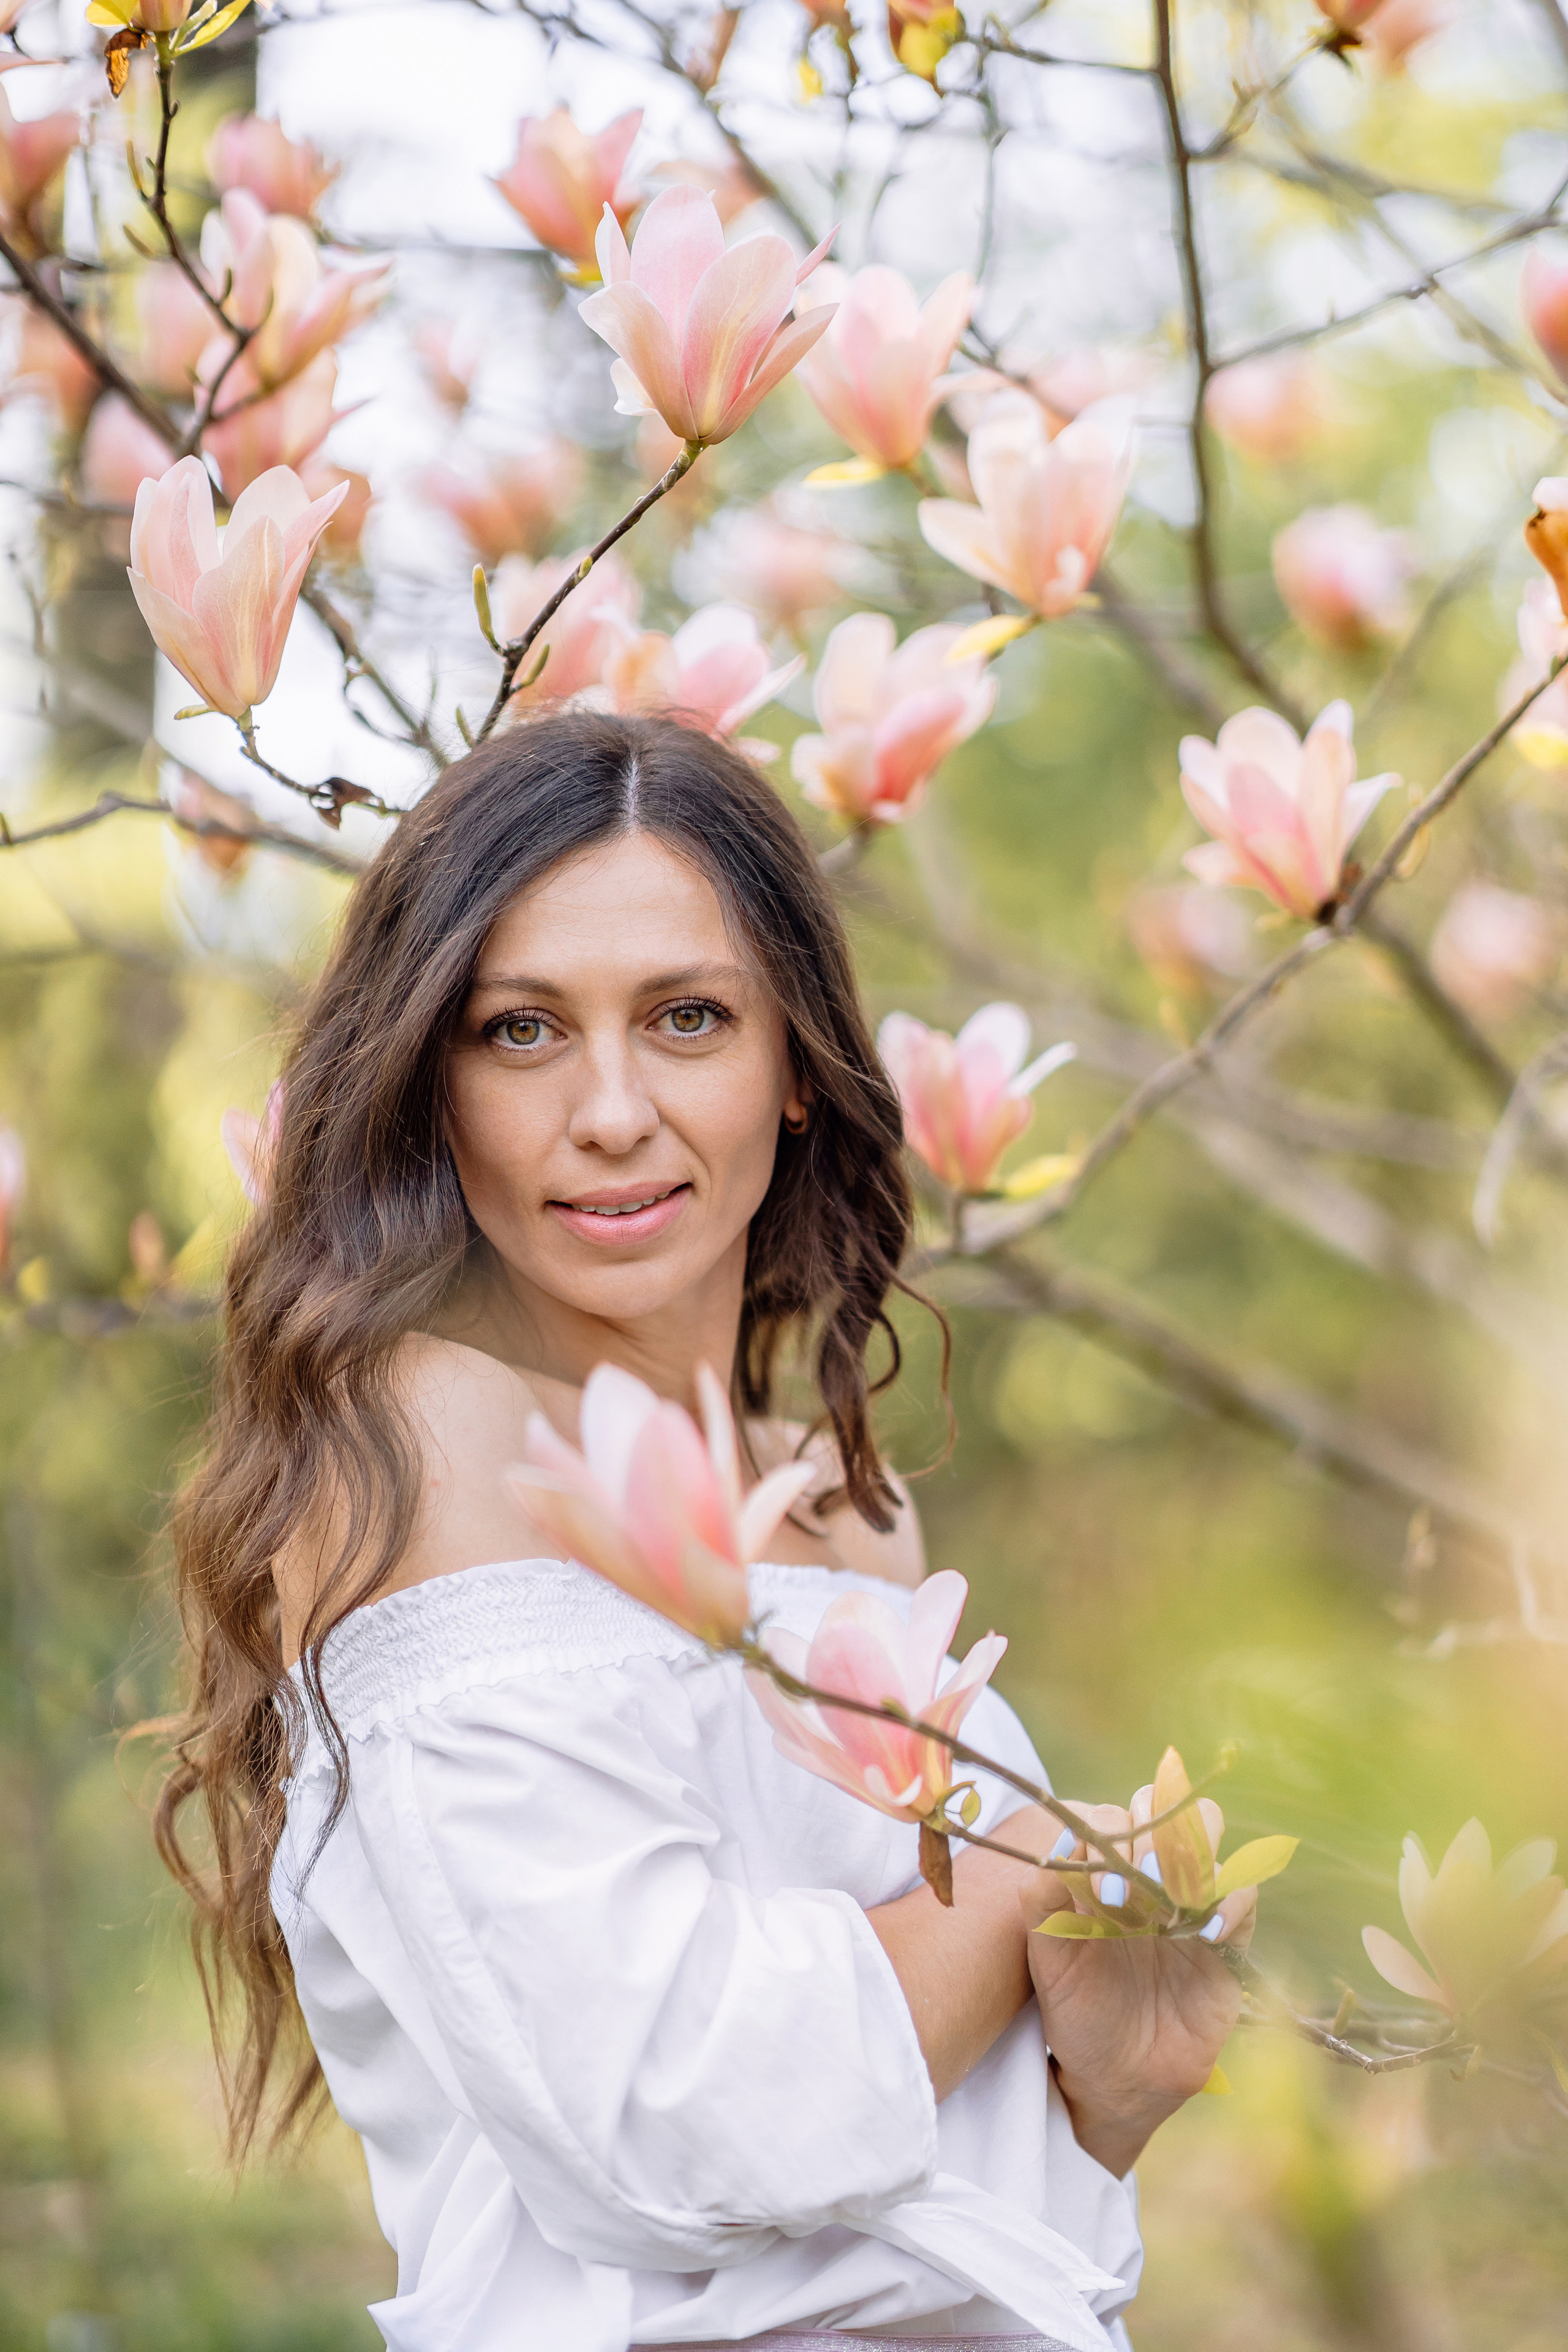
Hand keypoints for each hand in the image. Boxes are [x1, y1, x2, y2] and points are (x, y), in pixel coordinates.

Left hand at [1020, 1796, 1256, 2177]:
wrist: (1118, 2077)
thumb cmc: (1077, 2012)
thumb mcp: (1048, 1958)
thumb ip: (1042, 1900)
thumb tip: (1059, 1843)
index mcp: (1105, 1872)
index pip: (1116, 1816)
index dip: (1110, 1835)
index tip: (1100, 1888)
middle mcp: (1150, 1877)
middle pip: (1167, 1808)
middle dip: (1154, 1830)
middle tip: (1138, 1880)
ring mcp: (1191, 1902)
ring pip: (1211, 1835)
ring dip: (1194, 1851)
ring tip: (1173, 1897)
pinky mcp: (1227, 1939)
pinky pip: (1245, 1895)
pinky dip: (1233, 1900)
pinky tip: (1208, 1930)